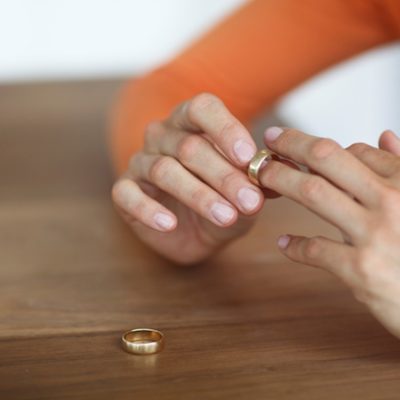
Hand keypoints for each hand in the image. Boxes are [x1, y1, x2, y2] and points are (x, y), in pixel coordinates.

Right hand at [112, 93, 264, 263]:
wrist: (196, 232)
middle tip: (249, 202)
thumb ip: (259, 181)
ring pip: (163, 170)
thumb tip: (278, 171)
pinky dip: (148, 209)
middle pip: (189, 147)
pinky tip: (169, 224)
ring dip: (198, 195)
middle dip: (223, 176)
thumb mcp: (247, 192)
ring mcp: (141, 161)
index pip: (203, 109)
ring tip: (225, 217)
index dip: (225, 129)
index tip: (247, 157)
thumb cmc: (222, 202)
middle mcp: (163, 136)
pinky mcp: (124, 190)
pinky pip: (128, 194)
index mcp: (191, 124)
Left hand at [259, 127, 399, 337]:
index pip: (356, 151)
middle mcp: (391, 200)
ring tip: (262, 177)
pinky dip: (295, 246)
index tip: (302, 151)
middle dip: (292, 144)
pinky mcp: (362, 269)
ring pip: (314, 192)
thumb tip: (385, 135)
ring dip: (280, 179)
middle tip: (269, 140)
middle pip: (327, 158)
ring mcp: (375, 234)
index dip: (324, 149)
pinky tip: (285, 244)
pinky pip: (316, 249)